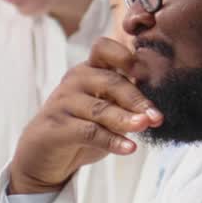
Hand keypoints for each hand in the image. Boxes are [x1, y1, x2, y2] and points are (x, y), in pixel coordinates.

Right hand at [9, 36, 162, 194]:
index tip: (146, 72)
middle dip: (137, 99)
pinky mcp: (57, 127)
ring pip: (100, 108)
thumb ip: (126, 103)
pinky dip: (112, 140)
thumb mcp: (107, 110)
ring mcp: (64, 102)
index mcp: (90, 69)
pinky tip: (130, 148)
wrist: (44, 154)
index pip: (105, 48)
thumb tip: (157, 108)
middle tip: (157, 115)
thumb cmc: (82, 126)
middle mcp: (76, 80)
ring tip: (145, 126)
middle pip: (110, 81)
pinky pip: (89, 132)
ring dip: (126, 118)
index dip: (125, 55)